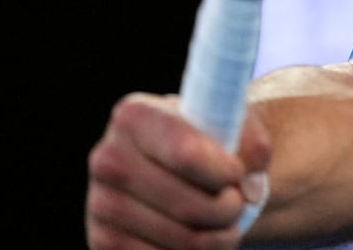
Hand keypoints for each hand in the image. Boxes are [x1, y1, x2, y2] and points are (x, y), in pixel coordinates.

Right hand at [85, 93, 271, 249]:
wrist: (173, 167)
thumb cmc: (207, 140)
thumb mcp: (232, 123)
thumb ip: (252, 142)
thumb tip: (252, 186)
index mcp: (134, 115)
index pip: (185, 155)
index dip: (225, 172)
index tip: (239, 174)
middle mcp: (107, 158)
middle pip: (187, 206)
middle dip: (229, 210)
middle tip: (239, 203)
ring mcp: (100, 204)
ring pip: (182, 240)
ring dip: (219, 238)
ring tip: (227, 223)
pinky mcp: (101, 242)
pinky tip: (202, 239)